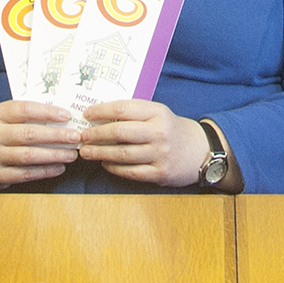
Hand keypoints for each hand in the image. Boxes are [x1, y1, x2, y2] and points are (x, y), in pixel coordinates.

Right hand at [0, 102, 80, 186]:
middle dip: (56, 136)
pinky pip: (25, 174)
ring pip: (29, 156)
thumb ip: (30, 114)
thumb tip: (64, 117)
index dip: (47, 112)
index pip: (24, 109)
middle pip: (29, 134)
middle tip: (76, 137)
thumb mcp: (8, 116)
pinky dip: (45, 171)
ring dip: (54, 155)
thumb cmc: (2, 130)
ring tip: (72, 154)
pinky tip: (59, 167)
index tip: (67, 116)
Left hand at [78, 99, 210, 187]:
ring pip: (122, 154)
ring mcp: (160, 154)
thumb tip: (100, 117)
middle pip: (120, 133)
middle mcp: (160, 132)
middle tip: (82, 136)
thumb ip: (135, 114)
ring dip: (100, 153)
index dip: (101, 111)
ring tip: (86, 152)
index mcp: (158, 112)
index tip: (87, 114)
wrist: (201, 151)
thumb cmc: (173, 130)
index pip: (124, 109)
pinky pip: (130, 172)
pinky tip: (105, 164)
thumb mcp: (159, 114)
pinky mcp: (160, 173)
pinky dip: (113, 168)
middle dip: (96, 135)